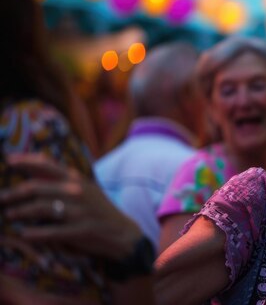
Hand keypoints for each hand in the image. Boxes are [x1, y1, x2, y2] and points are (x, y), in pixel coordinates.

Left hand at [0, 153, 143, 260]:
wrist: (123, 233)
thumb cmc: (98, 210)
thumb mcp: (85, 189)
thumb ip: (62, 180)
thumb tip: (34, 168)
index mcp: (77, 180)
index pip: (48, 165)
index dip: (26, 161)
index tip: (8, 161)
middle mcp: (78, 192)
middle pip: (38, 188)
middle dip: (14, 194)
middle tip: (1, 199)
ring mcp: (80, 211)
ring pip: (42, 209)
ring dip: (21, 212)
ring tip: (9, 215)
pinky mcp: (82, 230)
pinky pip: (53, 232)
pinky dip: (36, 233)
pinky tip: (24, 234)